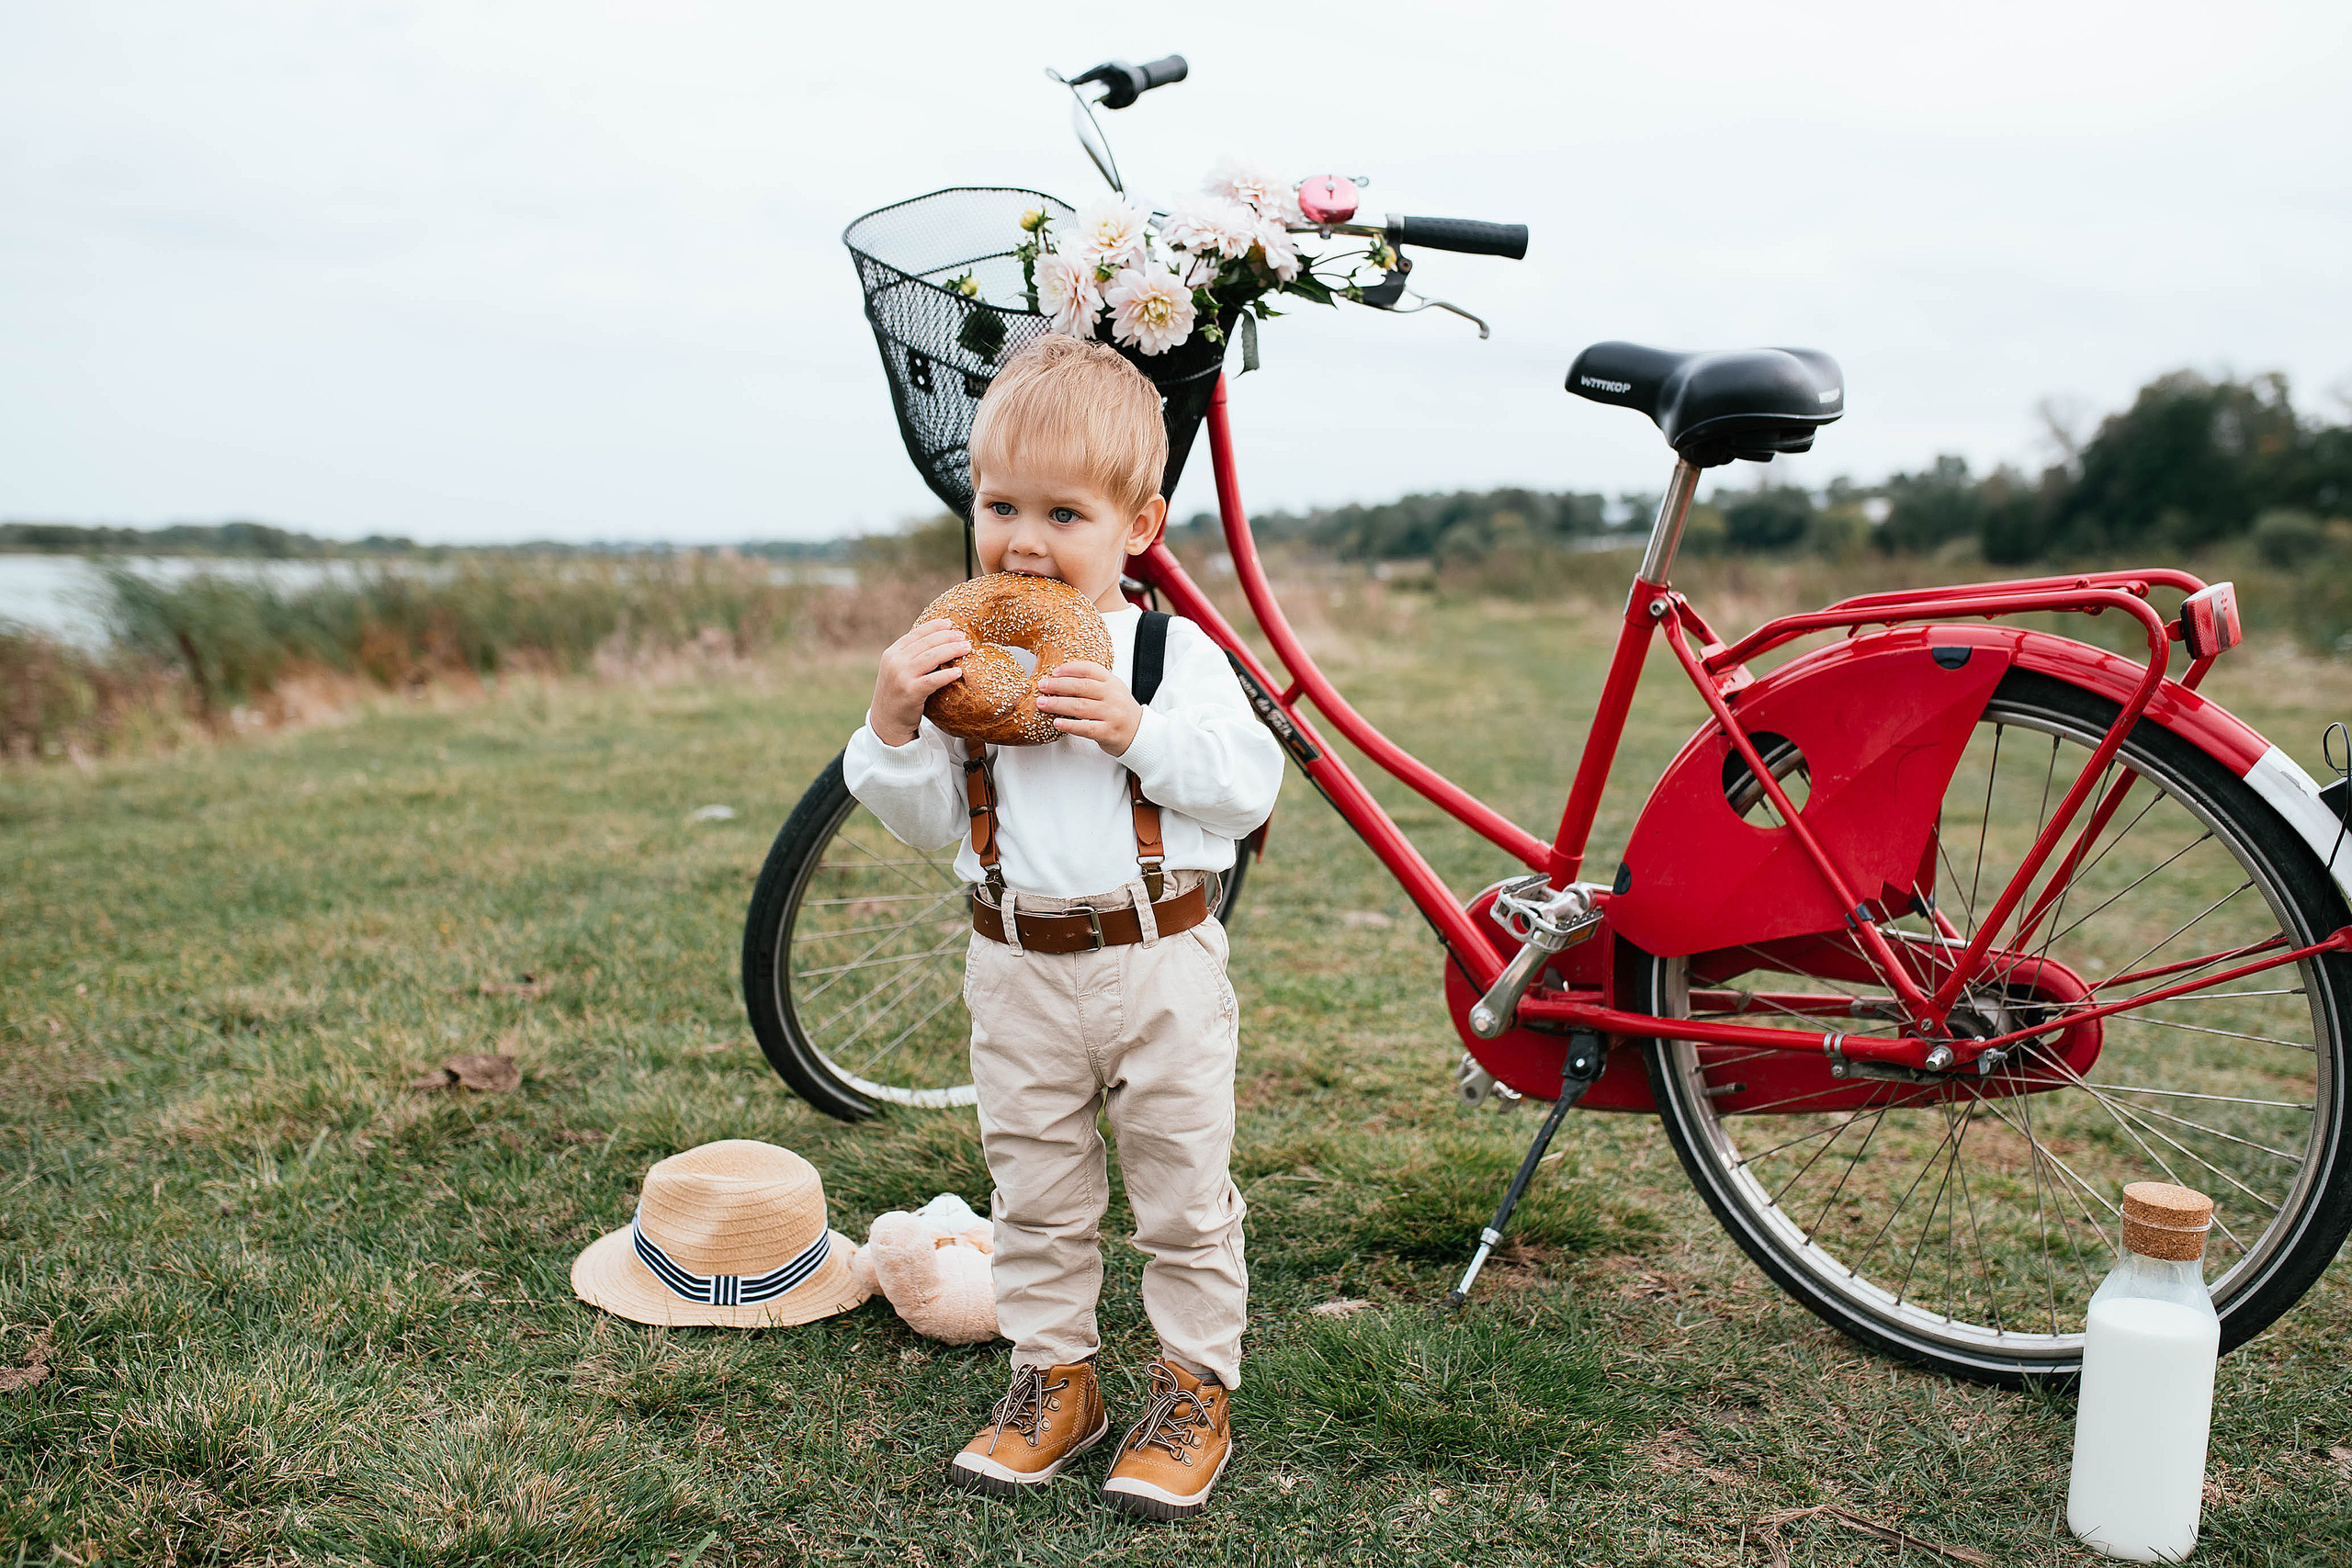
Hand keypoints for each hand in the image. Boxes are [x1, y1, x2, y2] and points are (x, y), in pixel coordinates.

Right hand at [870, 619, 970, 745]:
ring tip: (967, 648)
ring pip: (931, 657)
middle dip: (948, 637)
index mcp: (892, 653)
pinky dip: (947, 674)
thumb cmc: (898, 694)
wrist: (886, 721)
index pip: (916, 634)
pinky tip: (959, 672)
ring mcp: (901, 677)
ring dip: (952, 650)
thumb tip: (937, 642)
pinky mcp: (910, 692)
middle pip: (926, 643)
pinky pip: (933, 680)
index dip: (934, 627)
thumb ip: (911, 657)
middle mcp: (895, 662)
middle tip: (963, 637)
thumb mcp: (898, 671)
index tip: (950, 623)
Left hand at [1035, 661, 1141, 754]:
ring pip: (1080, 707)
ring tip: (1042, 703)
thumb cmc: (1121, 711)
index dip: (1069, 669)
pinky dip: (1069, 725)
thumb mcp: (1113, 691)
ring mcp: (1111, 714)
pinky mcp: (1108, 732)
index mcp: (1112, 682)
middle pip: (1080, 687)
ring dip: (1057, 704)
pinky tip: (1057, 723)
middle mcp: (1112, 696)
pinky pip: (1085, 728)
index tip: (1054, 672)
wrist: (1140, 733)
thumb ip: (1093, 683)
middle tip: (1042, 686)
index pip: (1089, 669)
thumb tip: (1061, 679)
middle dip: (1057, 686)